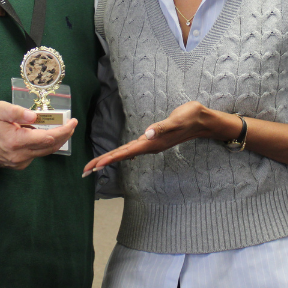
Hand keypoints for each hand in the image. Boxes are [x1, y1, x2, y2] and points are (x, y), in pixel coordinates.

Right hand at [0, 101, 76, 169]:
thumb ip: (16, 112)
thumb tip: (35, 116)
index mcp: (16, 141)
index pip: (47, 138)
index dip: (63, 130)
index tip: (73, 122)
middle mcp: (20, 155)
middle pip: (50, 147)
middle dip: (64, 136)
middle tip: (71, 125)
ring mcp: (19, 162)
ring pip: (45, 152)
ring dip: (56, 141)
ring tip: (62, 129)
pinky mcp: (19, 165)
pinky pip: (36, 155)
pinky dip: (43, 145)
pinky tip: (43, 136)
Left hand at [82, 101, 232, 175]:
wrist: (202, 120)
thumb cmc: (190, 117)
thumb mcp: (177, 120)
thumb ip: (162, 127)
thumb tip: (147, 134)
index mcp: (152, 143)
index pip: (126, 152)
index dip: (110, 158)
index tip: (95, 166)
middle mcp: (149, 146)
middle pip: (122, 156)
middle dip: (103, 162)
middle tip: (85, 170)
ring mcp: (151, 144)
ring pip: (126, 153)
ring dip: (110, 159)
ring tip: (95, 165)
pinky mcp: (153, 140)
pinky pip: (132, 149)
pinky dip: (120, 153)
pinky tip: (117, 156)